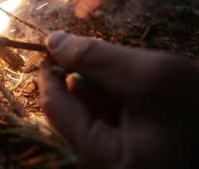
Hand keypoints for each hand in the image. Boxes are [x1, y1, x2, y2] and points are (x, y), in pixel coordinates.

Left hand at [38, 32, 198, 167]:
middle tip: (92, 50)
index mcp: (101, 158)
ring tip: (124, 70)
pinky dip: (113, 96)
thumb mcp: (149, 75)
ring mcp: (117, 158)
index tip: (52, 41)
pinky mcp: (130, 151)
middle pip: (71, 111)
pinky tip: (130, 84)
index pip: (55, 107)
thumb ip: (96, 57)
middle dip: (78, 76)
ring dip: (98, 84)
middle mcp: (102, 163)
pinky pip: (108, 119)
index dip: (49, 70)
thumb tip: (53, 42)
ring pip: (89, 112)